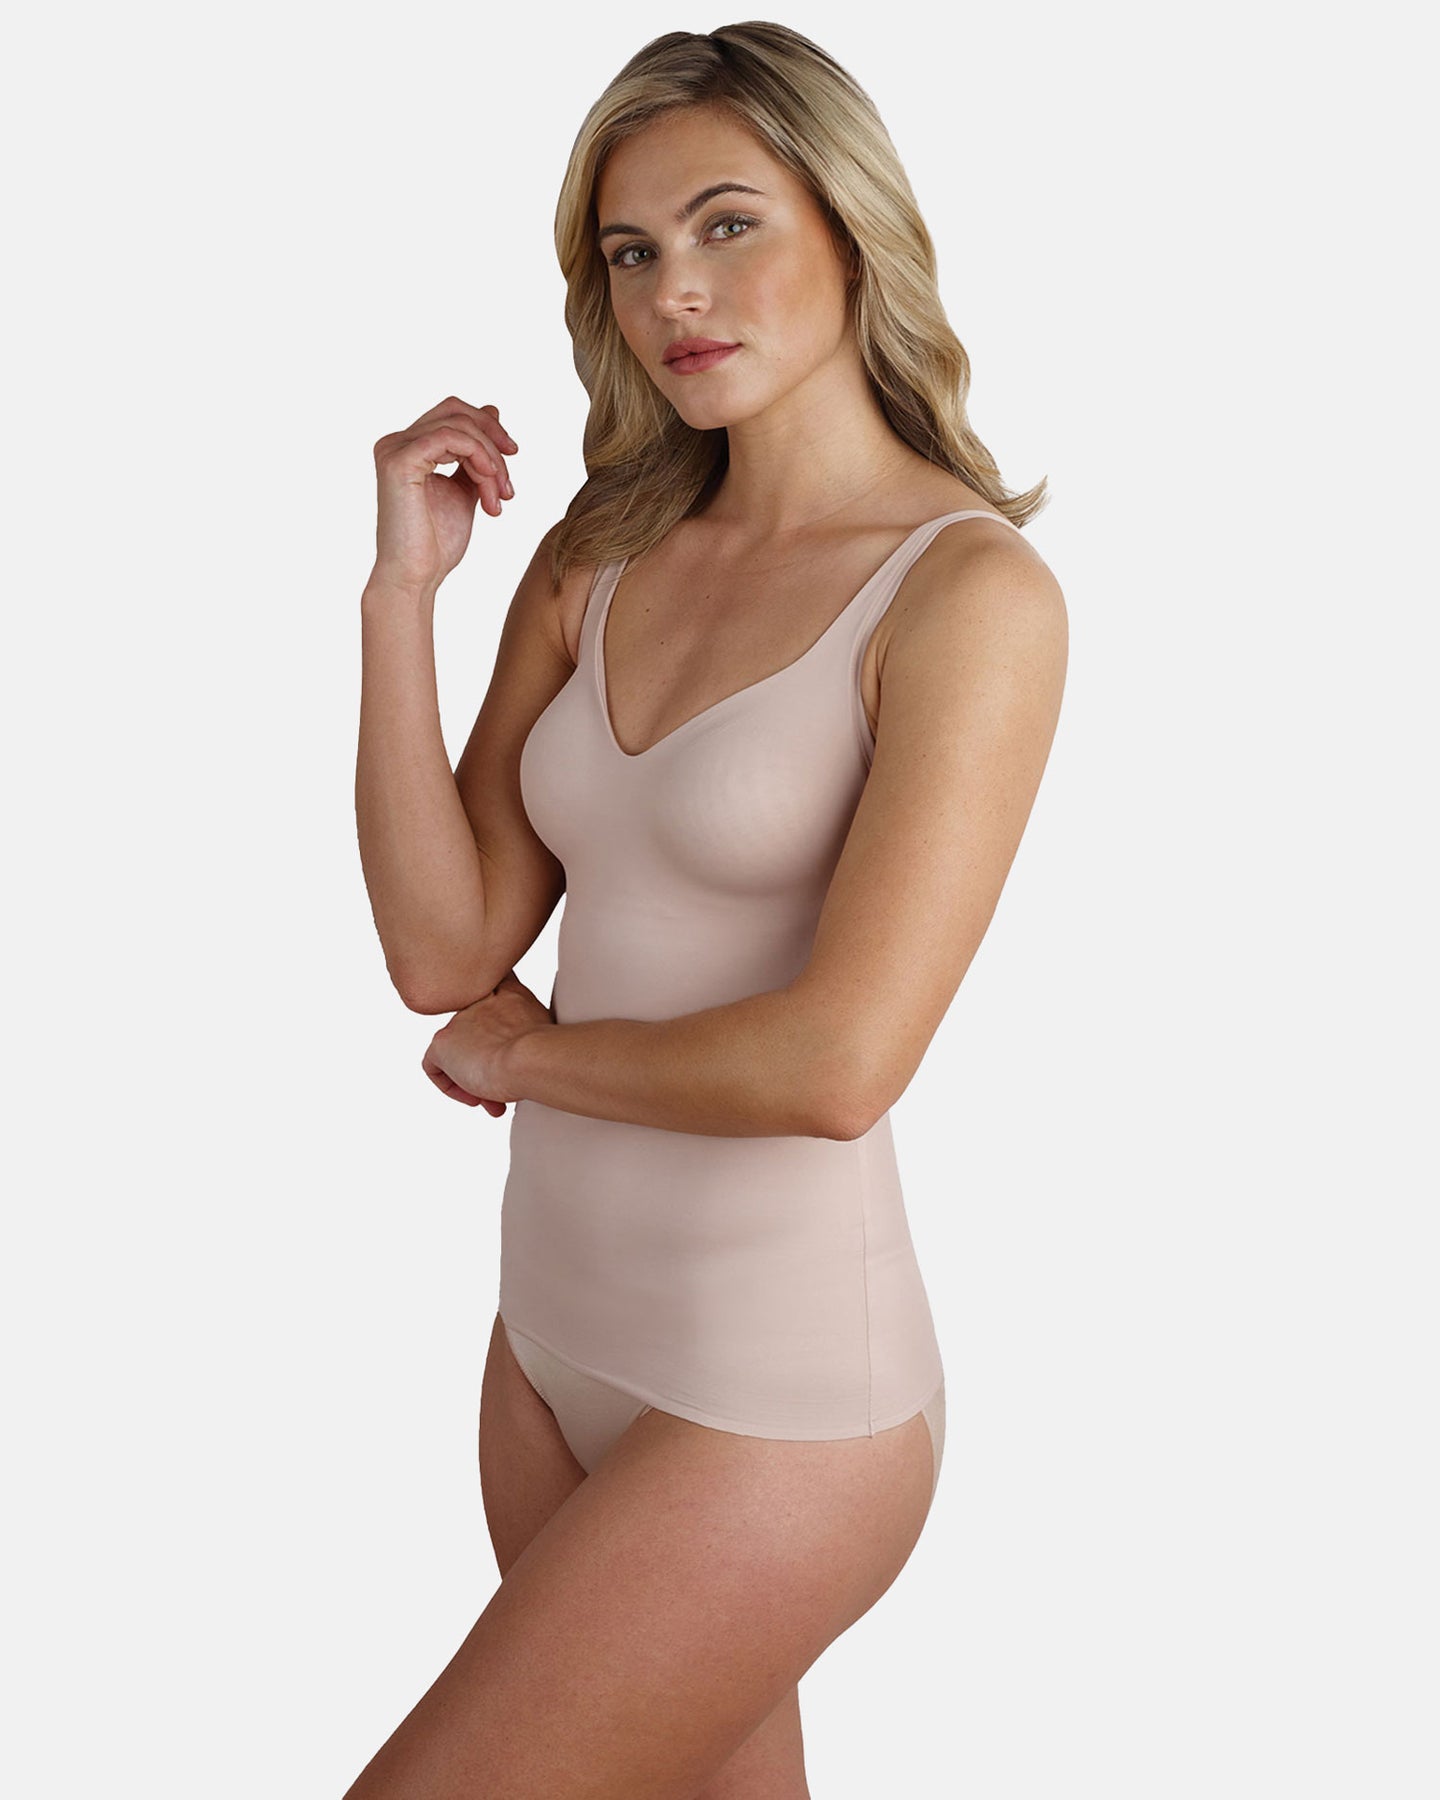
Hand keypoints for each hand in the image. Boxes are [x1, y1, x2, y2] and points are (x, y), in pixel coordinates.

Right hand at [369, 396, 519, 595]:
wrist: (416, 577)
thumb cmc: (436, 543)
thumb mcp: (466, 488)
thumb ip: (476, 454)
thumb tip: (493, 411)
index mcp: (408, 447)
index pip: (453, 414)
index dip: (488, 428)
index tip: (513, 456)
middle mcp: (396, 442)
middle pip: (455, 411)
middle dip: (492, 439)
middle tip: (508, 481)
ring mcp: (394, 449)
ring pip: (458, 426)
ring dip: (490, 461)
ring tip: (497, 498)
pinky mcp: (399, 461)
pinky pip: (450, 438)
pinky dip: (477, 458)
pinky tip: (487, 487)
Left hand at [421, 970, 551, 1115]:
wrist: (531, 1057)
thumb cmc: (548, 1050)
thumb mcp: (549, 1028)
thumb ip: (534, 1028)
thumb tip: (534, 1047)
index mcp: (511, 994)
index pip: (496, 987)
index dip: (496, 1015)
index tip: (506, 1039)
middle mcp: (481, 1001)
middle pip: (476, 1035)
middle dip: (490, 1064)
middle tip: (507, 1084)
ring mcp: (459, 1022)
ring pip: (459, 1054)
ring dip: (476, 1080)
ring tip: (495, 1098)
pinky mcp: (442, 1044)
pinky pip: (434, 1066)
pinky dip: (451, 1086)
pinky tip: (475, 1097)